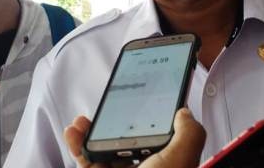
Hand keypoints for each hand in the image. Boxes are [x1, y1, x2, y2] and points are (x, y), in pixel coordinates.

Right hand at [63, 108, 205, 167]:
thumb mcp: (180, 160)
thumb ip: (190, 134)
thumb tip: (184, 113)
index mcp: (165, 165)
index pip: (159, 139)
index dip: (149, 120)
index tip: (140, 102)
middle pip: (127, 143)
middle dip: (113, 123)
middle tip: (105, 109)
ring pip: (103, 152)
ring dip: (90, 133)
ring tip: (82, 120)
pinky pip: (88, 162)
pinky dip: (78, 146)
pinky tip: (74, 132)